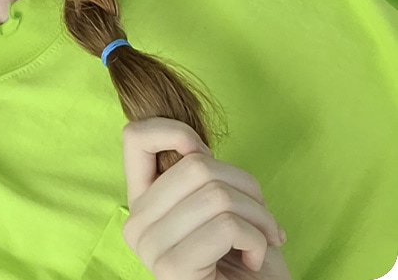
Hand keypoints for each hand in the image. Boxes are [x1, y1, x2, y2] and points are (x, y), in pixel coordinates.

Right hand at [120, 118, 290, 279]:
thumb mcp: (221, 206)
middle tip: (259, 218)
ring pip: (216, 195)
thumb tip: (195, 145)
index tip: (207, 156)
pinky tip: (253, 259)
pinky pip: (226, 227)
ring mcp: (149, 248)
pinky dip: (257, 241)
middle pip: (196, 166)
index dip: (176, 131)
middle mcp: (135, 224)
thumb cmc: (245, 258)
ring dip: (258, 217)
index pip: (134, 138)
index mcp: (142, 204)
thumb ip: (200, 177)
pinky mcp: (172, 268)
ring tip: (262, 239)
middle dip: (246, 188)